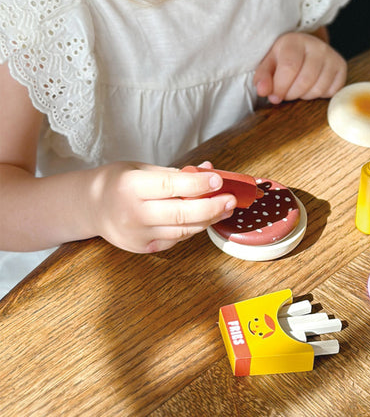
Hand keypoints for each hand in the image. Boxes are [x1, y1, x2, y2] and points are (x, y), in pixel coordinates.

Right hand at [88, 161, 236, 253]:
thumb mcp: (141, 168)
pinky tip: (203, 218)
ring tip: (224, 208)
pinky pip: (175, 239)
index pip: (171, 186)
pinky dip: (191, 228)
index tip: (218, 180)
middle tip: (231, 199)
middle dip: (211, 207)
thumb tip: (209, 170)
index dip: (198, 184)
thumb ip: (175, 173)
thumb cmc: (118, 182)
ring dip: (208, 219)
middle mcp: (133, 213)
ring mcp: (137, 235)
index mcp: (131, 186)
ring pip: (182, 230)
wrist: (90, 208)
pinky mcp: (142, 248)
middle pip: (180, 213)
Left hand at [253, 31, 346, 103]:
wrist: (303, 48)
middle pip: (305, 80)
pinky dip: (320, 95)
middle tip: (285, 94)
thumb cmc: (283, 58)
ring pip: (319, 88)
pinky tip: (312, 87)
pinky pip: (332, 91)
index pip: (290, 67)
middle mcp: (317, 46)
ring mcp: (332, 56)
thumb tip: (263, 91)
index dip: (280, 86)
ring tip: (298, 89)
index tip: (274, 96)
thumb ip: (263, 77)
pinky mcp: (341, 66)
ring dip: (305, 95)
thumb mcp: (268, 63)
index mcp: (294, 41)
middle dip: (291, 94)